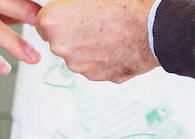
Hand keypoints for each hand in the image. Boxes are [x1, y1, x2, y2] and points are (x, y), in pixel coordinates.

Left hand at [36, 0, 157, 82]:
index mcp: (53, 22)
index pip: (41, 22)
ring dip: (87, 46)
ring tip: (109, 31)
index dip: (59, 16)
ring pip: (77, 54)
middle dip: (72, 32)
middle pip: (59, 40)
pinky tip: (116, 43)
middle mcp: (61, 48)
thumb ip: (71, 2)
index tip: (71, 13)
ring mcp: (79, 65)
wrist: (153, 28)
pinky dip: (101, 57)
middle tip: (94, 19)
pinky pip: (94, 65)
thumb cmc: (124, 5)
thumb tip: (71, 4)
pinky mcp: (97, 77)